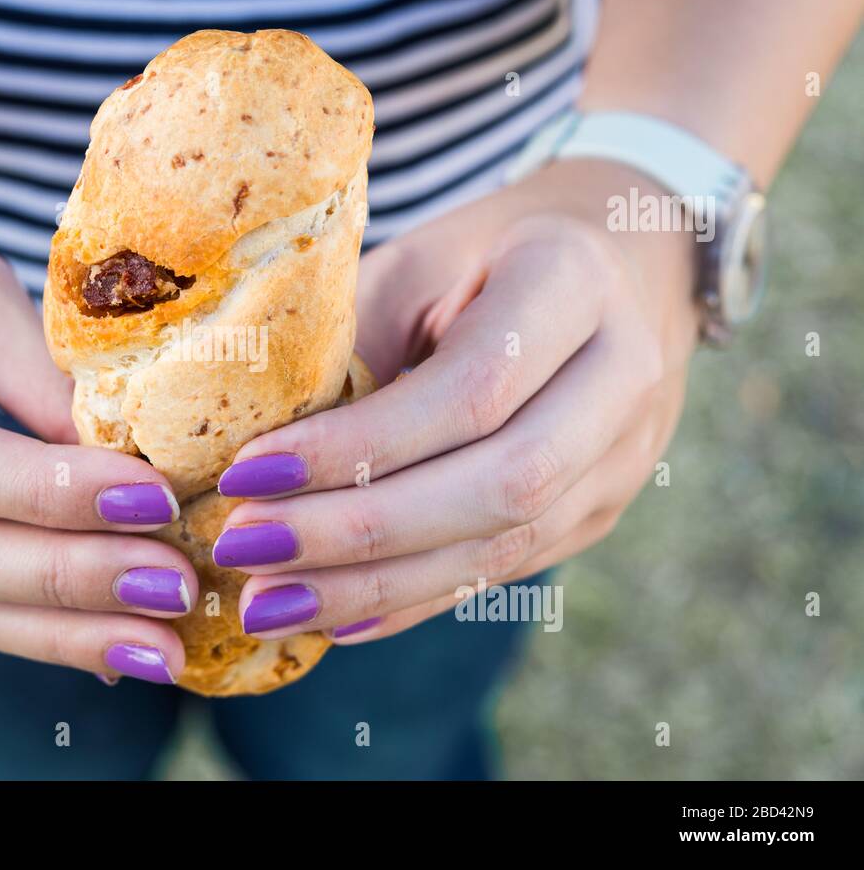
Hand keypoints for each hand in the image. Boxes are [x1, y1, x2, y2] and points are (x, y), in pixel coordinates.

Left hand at [214, 159, 699, 641]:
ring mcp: (626, 456)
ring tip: (267, 604)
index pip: (469, 390)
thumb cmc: (483, 254)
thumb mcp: (413, 266)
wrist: (620, 259)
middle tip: (245, 549)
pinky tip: (330, 616)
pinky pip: (503, 573)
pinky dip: (409, 600)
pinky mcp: (603, 511)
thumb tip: (258, 461)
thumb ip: (354, 349)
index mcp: (572, 282)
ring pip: (504, 548)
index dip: (357, 445)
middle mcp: (624, 377)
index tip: (247, 472)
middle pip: (501, 486)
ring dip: (373, 587)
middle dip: (359, 531)